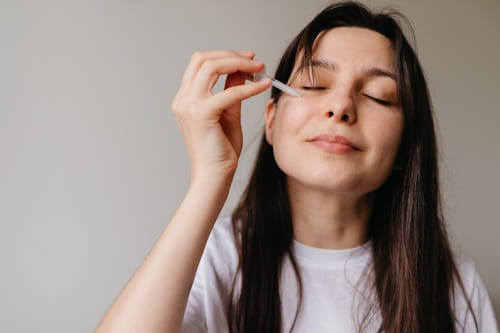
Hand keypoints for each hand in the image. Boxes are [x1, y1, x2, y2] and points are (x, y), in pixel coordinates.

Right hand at [171, 50, 270, 183]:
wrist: (214, 177)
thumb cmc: (221, 151)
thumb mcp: (228, 114)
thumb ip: (231, 91)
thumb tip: (240, 71)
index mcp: (185, 99)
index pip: (199, 63)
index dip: (224, 56)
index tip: (247, 58)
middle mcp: (183, 99)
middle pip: (202, 59)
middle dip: (231, 55)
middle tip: (255, 60)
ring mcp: (189, 105)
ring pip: (211, 66)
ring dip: (238, 63)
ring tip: (259, 69)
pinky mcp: (202, 114)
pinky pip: (229, 91)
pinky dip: (250, 87)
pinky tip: (264, 86)